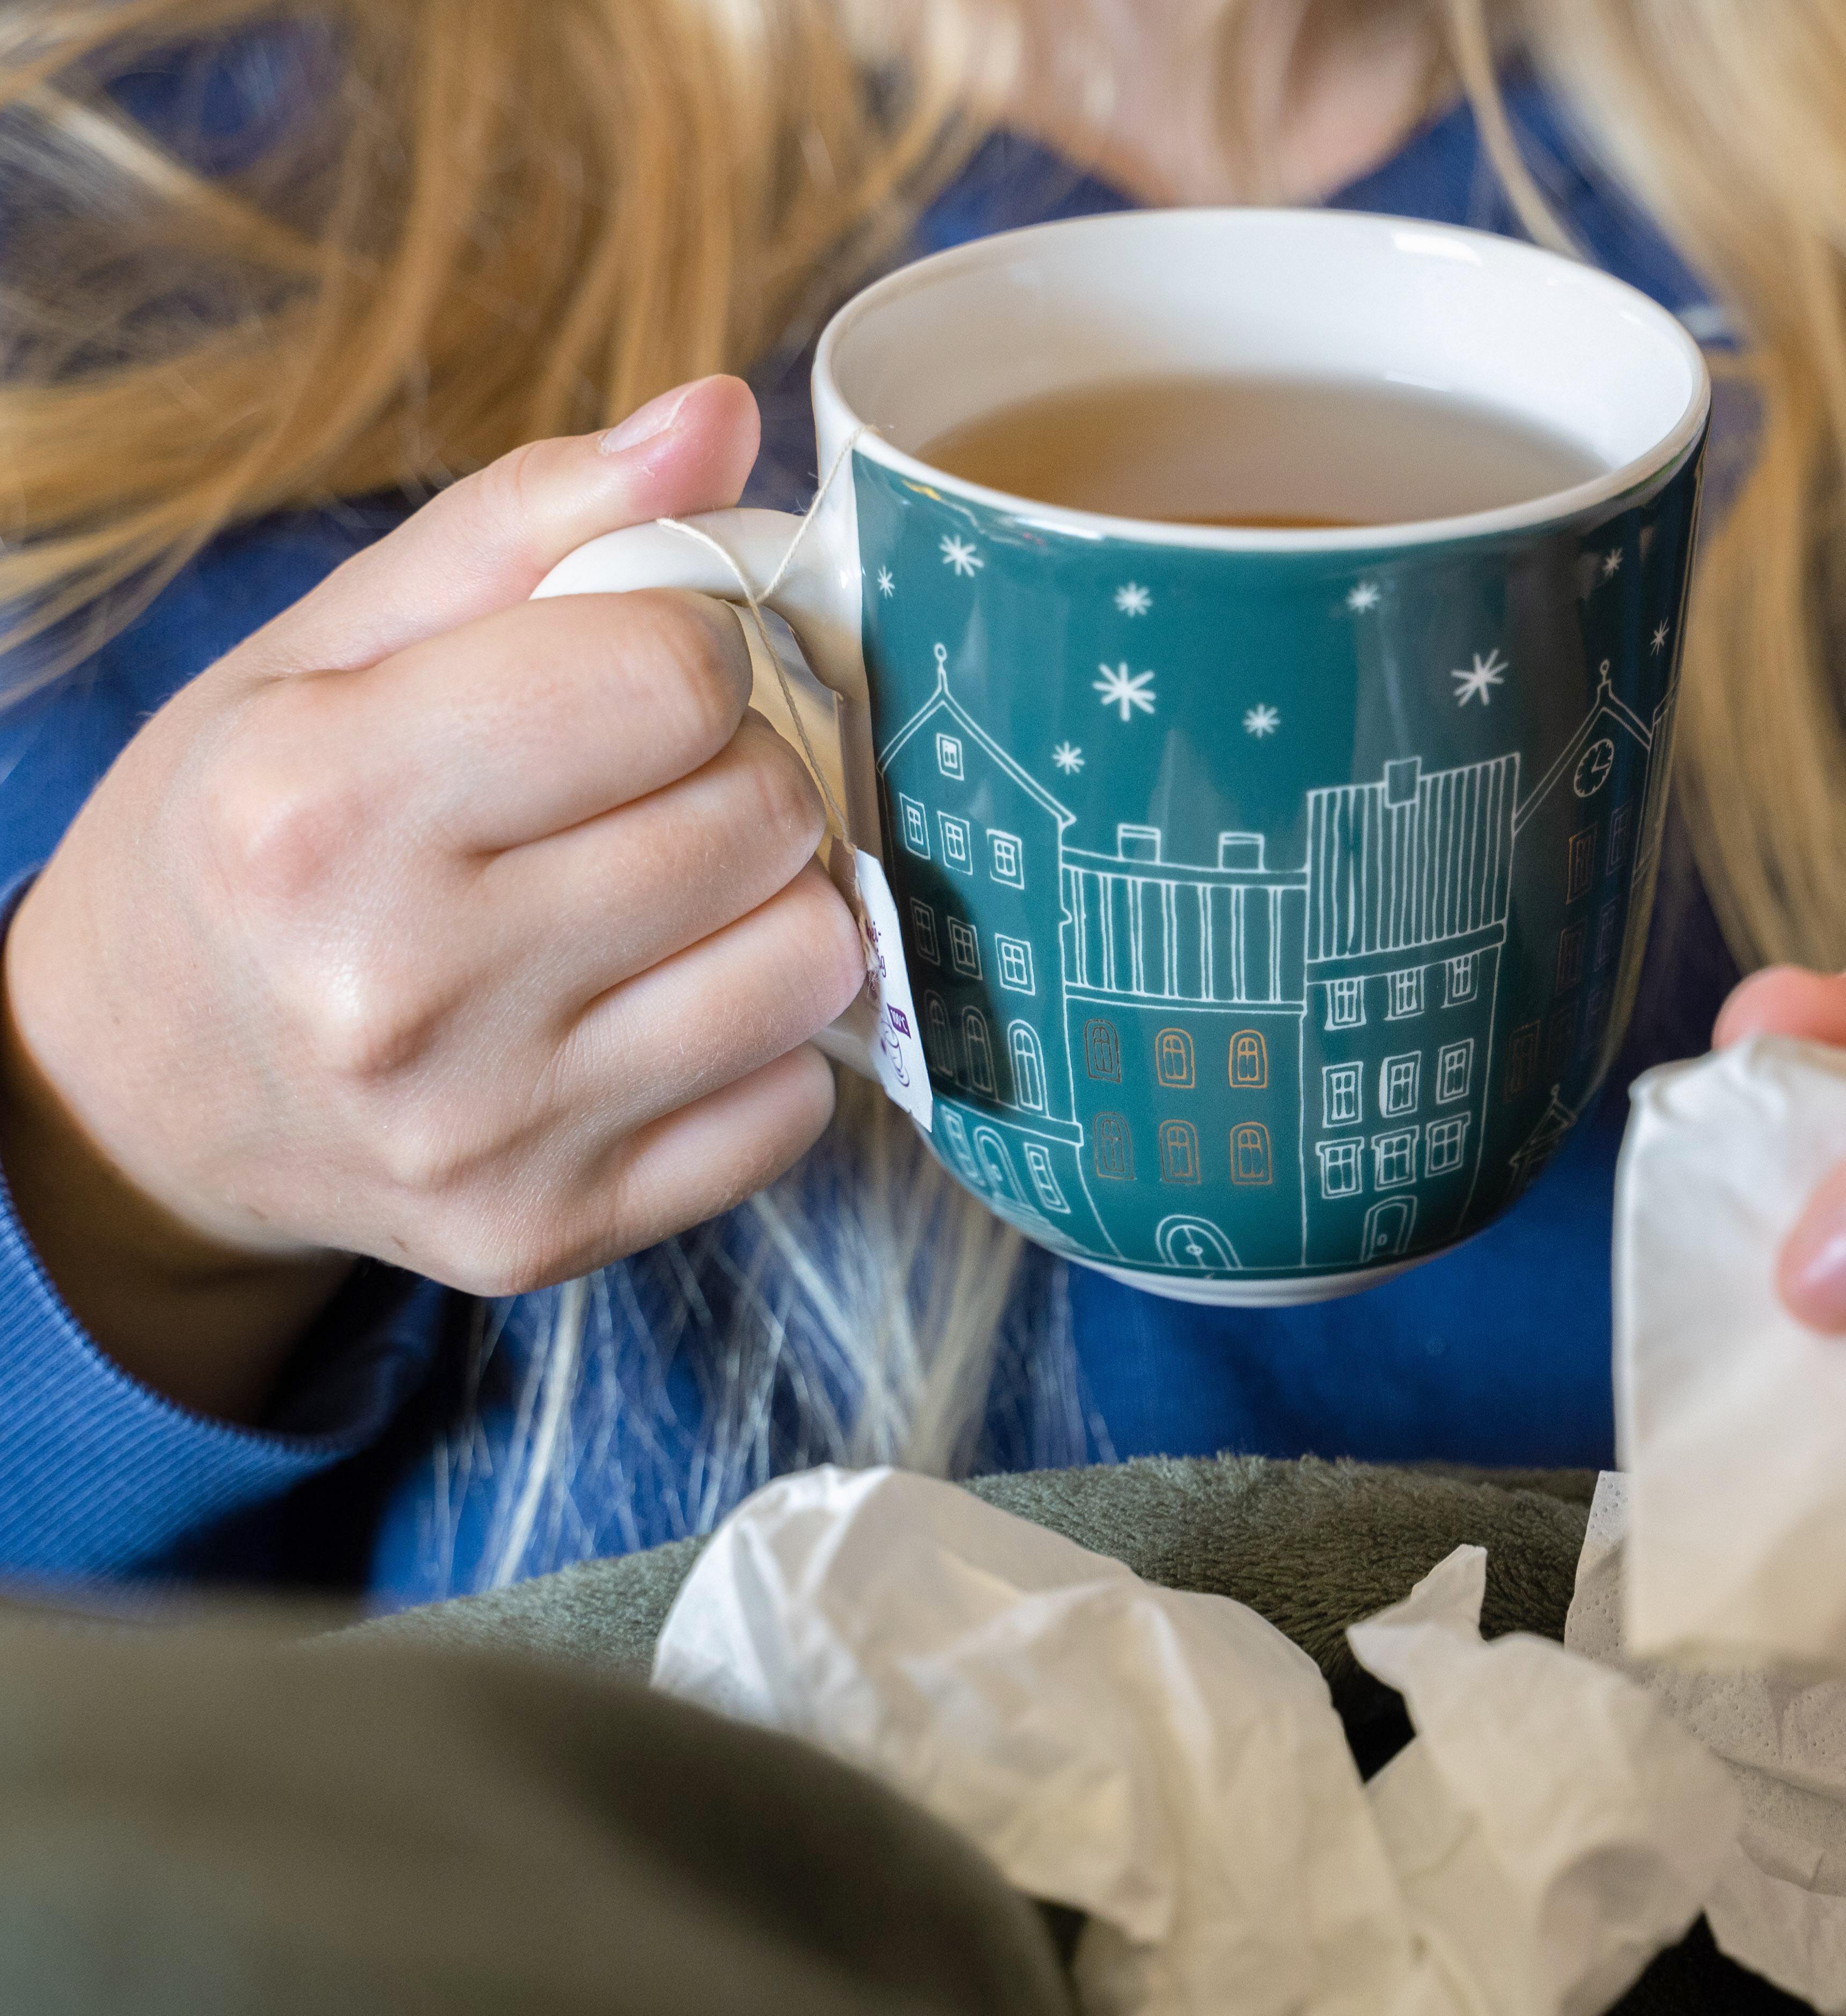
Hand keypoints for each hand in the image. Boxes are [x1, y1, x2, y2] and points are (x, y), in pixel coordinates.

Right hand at [0, 377, 866, 1419]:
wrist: (133, 1088)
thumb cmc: (249, 839)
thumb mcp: (330, 651)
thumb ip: (531, 523)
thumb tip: (721, 417)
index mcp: (326, 802)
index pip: (675, 676)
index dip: (694, 653)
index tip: (642, 673)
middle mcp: (402, 985)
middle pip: (760, 817)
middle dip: (743, 772)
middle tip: (655, 787)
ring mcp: (485, 1132)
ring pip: (810, 965)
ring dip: (776, 907)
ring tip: (672, 893)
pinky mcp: (547, 1233)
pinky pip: (789, 1111)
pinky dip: (759, 1049)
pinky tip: (656, 1008)